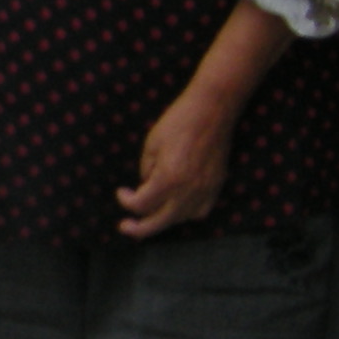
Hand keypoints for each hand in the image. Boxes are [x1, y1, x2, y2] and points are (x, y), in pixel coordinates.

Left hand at [118, 83, 244, 237]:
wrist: (212, 110)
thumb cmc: (178, 122)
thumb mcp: (151, 144)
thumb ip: (146, 171)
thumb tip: (145, 188)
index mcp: (168, 179)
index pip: (141, 205)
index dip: (126, 201)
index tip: (121, 192)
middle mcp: (187, 190)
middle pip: (159, 222)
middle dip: (139, 228)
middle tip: (125, 227)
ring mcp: (205, 190)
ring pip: (180, 219)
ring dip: (162, 219)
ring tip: (150, 213)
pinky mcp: (216, 186)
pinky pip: (200, 211)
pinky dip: (185, 214)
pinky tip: (176, 207)